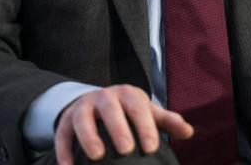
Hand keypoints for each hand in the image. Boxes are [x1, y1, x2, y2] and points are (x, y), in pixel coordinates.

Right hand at [54, 84, 192, 164]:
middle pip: (111, 110)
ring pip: (82, 118)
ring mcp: (83, 107)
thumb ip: (167, 121)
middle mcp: (104, 97)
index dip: (145, 126)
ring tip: (97, 156)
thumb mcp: (147, 112)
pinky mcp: (65, 121)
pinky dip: (64, 150)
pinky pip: (62, 134)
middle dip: (118, 129)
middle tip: (126, 150)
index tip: (152, 147)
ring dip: (89, 136)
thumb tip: (188, 132)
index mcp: (128, 94)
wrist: (96, 102)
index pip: (138, 107)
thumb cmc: (128, 110)